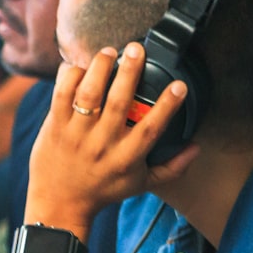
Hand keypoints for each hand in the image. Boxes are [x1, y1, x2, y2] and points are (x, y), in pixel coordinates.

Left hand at [25, 43, 198, 231]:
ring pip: (88, 94)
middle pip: (118, 103)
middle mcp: (102, 144)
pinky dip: (70, 77)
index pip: (151, 128)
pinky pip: (61, 95)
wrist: (59, 203)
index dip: (167, 106)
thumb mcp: (140, 184)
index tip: (179, 85)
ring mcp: (76, 134)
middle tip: (138, 49)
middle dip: (129, 72)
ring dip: (99, 68)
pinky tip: (80, 66)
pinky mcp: (54, 126)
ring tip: (109, 52)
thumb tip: (197, 147)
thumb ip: (171, 167)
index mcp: (126, 158)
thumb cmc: (103, 191)